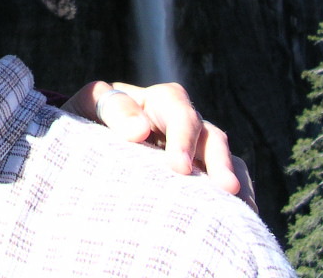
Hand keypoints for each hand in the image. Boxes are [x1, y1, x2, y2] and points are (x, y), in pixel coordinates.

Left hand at [60, 80, 256, 211]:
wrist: (81, 143)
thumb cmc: (84, 118)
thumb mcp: (89, 104)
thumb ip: (110, 107)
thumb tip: (140, 130)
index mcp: (157, 101)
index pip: (179, 109)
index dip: (183, 136)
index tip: (178, 167)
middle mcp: (182, 124)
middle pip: (211, 137)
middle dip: (219, 162)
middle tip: (225, 189)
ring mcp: (194, 151)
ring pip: (226, 160)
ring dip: (235, 182)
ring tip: (242, 211)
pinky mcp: (199, 177)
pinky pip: (226, 185)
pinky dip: (236, 200)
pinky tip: (239, 221)